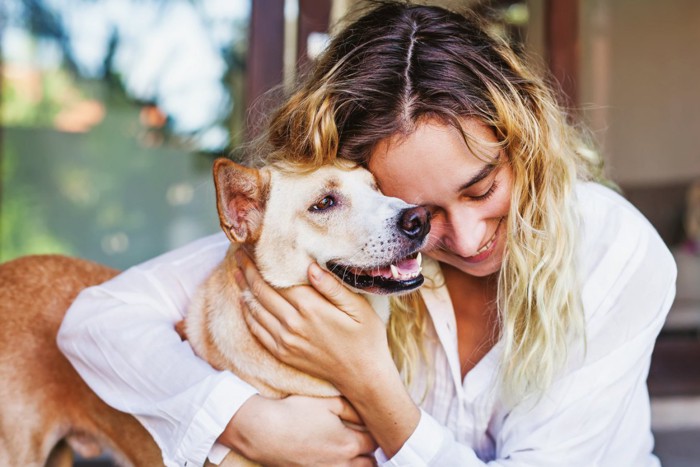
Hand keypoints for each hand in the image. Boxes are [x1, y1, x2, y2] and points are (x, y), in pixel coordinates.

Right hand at [220, 394, 376, 465]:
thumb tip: (366, 413)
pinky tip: (334, 458)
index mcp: (348, 443)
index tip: (373, 425)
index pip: (376, 442)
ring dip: (358, 463)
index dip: (377, 432)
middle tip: (366, 438)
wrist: (263, 432)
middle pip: (371, 463)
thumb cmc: (294, 413)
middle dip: (371, 452)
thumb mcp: (327, 403)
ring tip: (352, 451)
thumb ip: (351, 408)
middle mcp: (342, 464)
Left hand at [233, 249, 394, 393]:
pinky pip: (257, 331)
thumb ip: (332, 287)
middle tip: (239, 253)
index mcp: (311, 308)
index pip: (277, 279)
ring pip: (255, 310)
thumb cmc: (366, 338)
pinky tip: (245, 302)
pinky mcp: (283, 353)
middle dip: (248, 271)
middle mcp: (293, 324)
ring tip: (237, 272)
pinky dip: (248, 313)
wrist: (362, 376)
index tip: (253, 246)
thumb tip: (310, 266)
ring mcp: (285, 341)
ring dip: (243, 289)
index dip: (261, 262)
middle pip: (261, 292)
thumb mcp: (358, 308)